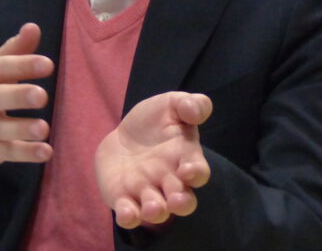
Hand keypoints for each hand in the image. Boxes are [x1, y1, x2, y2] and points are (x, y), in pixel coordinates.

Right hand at [0, 23, 54, 166]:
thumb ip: (16, 49)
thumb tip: (33, 27)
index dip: (22, 65)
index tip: (47, 64)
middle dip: (17, 96)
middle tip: (42, 95)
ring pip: (1, 129)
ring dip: (22, 128)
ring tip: (44, 128)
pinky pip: (8, 152)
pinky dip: (26, 154)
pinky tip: (46, 151)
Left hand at [95, 91, 211, 228]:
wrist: (124, 135)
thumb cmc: (155, 120)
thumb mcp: (171, 104)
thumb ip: (189, 105)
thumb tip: (196, 110)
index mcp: (185, 159)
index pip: (197, 171)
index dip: (196, 173)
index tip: (188, 171)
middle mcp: (170, 181)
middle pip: (182, 200)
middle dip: (181, 203)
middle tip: (176, 201)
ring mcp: (147, 192)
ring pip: (157, 210)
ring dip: (156, 212)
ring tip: (153, 209)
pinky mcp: (125, 199)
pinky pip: (130, 214)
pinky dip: (130, 217)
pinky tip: (127, 214)